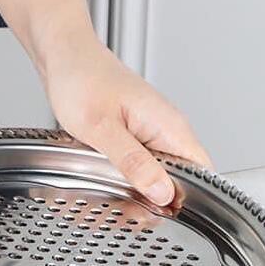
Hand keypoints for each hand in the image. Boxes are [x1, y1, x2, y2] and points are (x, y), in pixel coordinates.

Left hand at [43, 35, 212, 205]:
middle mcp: (166, 129)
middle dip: (155, 201)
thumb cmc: (80, 80)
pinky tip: (106, 179)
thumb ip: (134, 163)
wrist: (62, 53)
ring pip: (158, 174)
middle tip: (126, 209)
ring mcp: (151, 132)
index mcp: (169, 126)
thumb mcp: (102, 130)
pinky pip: (140, 164)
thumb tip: (163, 192)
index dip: (183, 200)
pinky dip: (125, 176)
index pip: (201, 174)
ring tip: (112, 194)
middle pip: (179, 180)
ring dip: (138, 190)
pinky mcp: (135, 134)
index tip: (155, 213)